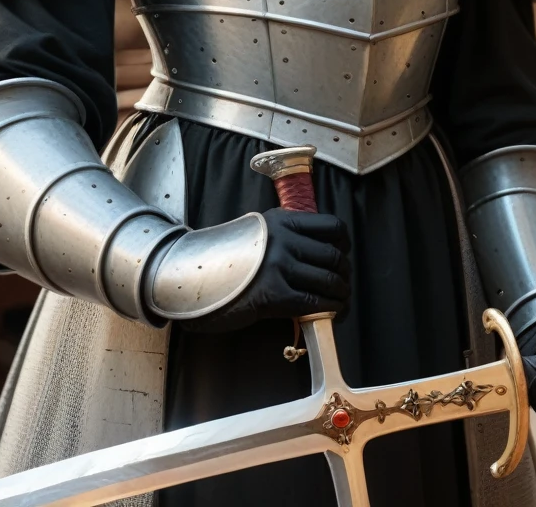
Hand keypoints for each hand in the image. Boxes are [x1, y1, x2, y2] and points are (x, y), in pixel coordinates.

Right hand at [183, 208, 350, 332]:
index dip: (344, 245)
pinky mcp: (273, 294)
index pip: (332, 226)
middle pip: (334, 257)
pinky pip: (315, 303)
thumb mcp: (258, 235)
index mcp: (282, 220)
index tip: (342, 257)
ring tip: (338, 304)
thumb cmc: (226, 260)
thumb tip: (322, 254)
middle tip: (341, 287)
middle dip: (344, 276)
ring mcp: (278, 265)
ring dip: (341, 296)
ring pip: (329, 281)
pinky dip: (330, 311)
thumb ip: (286, 237)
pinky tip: (330, 315)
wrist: (191, 277)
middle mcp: (283, 238)